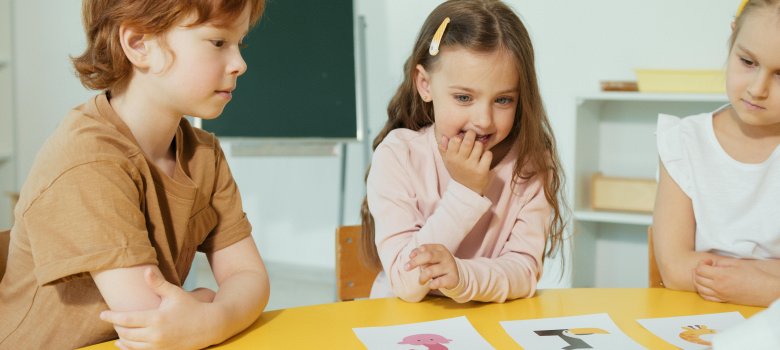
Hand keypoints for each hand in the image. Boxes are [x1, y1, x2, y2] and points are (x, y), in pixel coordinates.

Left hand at [100, 268, 219, 349]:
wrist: (209, 326)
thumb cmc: (191, 307)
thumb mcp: (175, 294)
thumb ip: (158, 284)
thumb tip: (145, 271)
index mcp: (156, 319)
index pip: (126, 320)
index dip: (112, 317)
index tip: (103, 314)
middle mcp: (155, 335)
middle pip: (126, 333)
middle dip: (117, 327)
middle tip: (112, 321)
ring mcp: (159, 346)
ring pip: (131, 346)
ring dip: (122, 339)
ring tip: (117, 332)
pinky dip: (129, 349)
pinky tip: (124, 345)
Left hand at [405, 244, 458, 289]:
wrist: (456, 276)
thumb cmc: (438, 265)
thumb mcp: (431, 257)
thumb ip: (420, 254)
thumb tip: (411, 255)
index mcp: (439, 248)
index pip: (424, 248)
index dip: (415, 253)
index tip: (410, 258)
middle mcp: (445, 256)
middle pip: (428, 256)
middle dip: (415, 262)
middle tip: (406, 268)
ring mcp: (450, 267)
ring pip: (430, 271)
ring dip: (422, 277)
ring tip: (421, 281)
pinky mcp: (452, 278)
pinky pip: (438, 282)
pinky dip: (431, 285)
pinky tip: (430, 285)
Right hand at [438, 130, 491, 194]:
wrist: (466, 190)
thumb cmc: (457, 171)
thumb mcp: (447, 162)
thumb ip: (443, 149)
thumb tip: (444, 137)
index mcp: (450, 158)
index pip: (455, 139)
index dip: (460, 136)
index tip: (462, 138)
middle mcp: (460, 161)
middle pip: (468, 141)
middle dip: (472, 135)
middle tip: (472, 136)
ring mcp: (471, 166)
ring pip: (479, 146)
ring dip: (480, 145)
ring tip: (477, 150)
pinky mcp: (482, 171)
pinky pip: (488, 154)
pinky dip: (487, 154)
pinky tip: (484, 158)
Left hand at [693, 258, 779, 305]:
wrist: (764, 289)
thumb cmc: (753, 275)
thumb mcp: (737, 264)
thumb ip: (722, 262)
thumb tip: (712, 264)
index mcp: (721, 276)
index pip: (700, 269)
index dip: (702, 263)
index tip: (708, 261)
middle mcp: (718, 287)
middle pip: (697, 278)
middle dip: (697, 271)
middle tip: (704, 266)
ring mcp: (720, 295)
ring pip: (700, 289)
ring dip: (698, 280)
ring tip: (703, 275)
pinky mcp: (724, 300)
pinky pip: (707, 297)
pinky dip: (702, 291)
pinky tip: (705, 285)